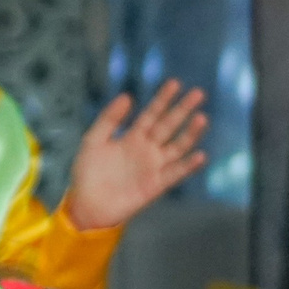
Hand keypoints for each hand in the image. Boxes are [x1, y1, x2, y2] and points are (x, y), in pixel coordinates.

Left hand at [66, 81, 207, 230]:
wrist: (87, 205)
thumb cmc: (87, 174)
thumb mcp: (93, 141)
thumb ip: (109, 119)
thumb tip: (127, 96)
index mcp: (132, 137)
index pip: (152, 114)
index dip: (163, 99)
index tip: (175, 83)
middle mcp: (147, 150)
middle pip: (168, 126)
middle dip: (182, 110)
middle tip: (199, 93)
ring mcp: (154, 167)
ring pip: (177, 147)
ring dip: (190, 134)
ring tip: (201, 118)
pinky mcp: (156, 185)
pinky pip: (176, 174)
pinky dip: (189, 166)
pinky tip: (200, 155)